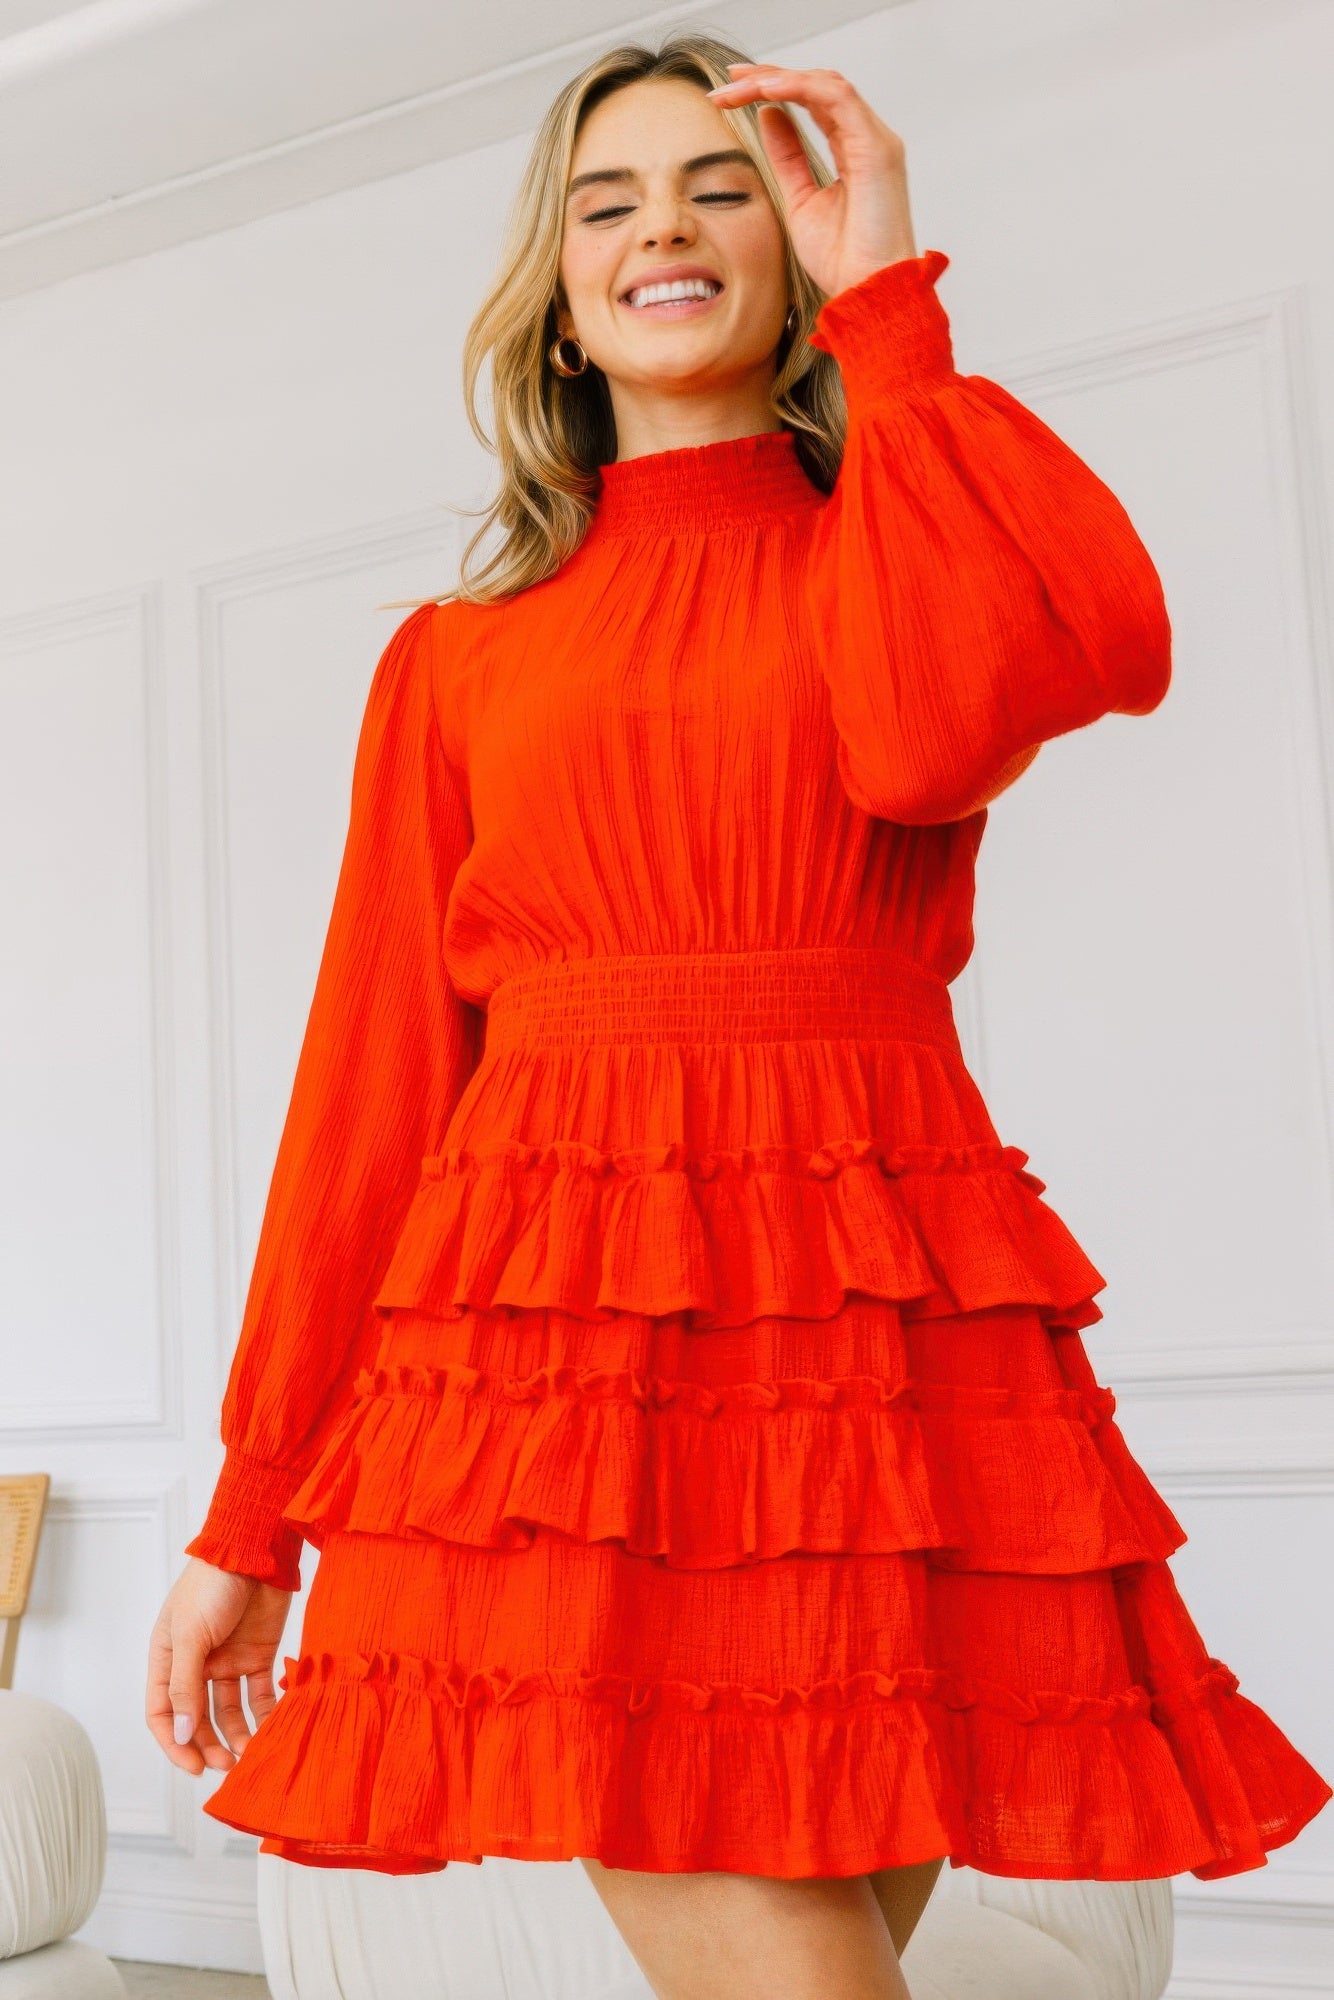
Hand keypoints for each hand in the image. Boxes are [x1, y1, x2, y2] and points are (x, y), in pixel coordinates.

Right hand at [146, 1558, 291, 1774]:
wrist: (254, 1549)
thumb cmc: (212, 1584)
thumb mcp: (191, 1635)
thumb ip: (186, 1686)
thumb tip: (181, 1734)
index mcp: (168, 1658)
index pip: (163, 1712)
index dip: (174, 1742)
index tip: (195, 1766)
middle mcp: (197, 1664)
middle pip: (198, 1718)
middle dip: (210, 1744)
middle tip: (229, 1765)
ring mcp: (228, 1659)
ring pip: (229, 1710)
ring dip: (238, 1734)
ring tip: (251, 1753)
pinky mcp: (258, 1653)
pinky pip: (260, 1692)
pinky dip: (265, 1712)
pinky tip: (274, 1727)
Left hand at [706, 62, 917, 298]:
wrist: (867, 294)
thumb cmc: (842, 260)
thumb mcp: (799, 200)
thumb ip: (788, 157)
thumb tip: (769, 116)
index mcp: (854, 150)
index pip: (813, 102)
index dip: (774, 89)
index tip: (731, 93)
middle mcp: (868, 138)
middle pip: (817, 86)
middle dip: (770, 77)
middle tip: (728, 81)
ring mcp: (876, 140)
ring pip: (825, 84)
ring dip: (779, 78)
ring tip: (740, 85)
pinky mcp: (877, 147)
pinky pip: (836, 98)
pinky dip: (801, 88)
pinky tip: (767, 91)